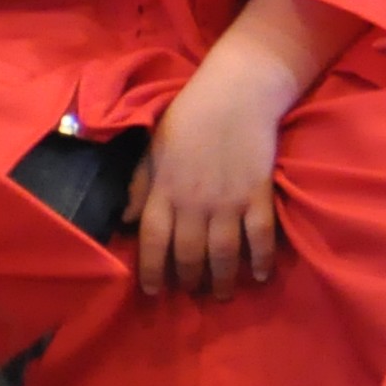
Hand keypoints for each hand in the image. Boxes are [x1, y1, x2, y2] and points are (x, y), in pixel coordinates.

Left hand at [125, 53, 286, 299]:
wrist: (237, 91)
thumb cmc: (189, 116)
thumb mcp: (154, 148)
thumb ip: (140, 185)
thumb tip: (124, 220)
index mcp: (164, 191)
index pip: (152, 243)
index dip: (151, 272)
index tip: (153, 291)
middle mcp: (193, 203)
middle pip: (188, 254)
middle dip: (189, 280)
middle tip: (192, 292)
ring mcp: (228, 200)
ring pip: (223, 253)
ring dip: (221, 279)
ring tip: (221, 293)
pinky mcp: (258, 193)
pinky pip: (260, 235)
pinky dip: (261, 258)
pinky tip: (260, 273)